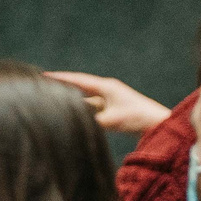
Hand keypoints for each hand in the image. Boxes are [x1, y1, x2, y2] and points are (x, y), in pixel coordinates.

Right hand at [44, 70, 168, 134]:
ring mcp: (110, 99)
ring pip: (85, 98)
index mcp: (106, 87)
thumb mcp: (111, 119)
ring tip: (53, 99)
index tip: (44, 76)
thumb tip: (73, 119)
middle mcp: (107, 90)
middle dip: (62, 86)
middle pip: (79, 86)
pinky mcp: (112, 109)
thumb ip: (91, 119)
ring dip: (71, 99)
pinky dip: (81, 109)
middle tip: (43, 85)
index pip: (78, 80)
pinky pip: (91, 107)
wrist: (157, 124)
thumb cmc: (136, 118)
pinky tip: (72, 113)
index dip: (61, 78)